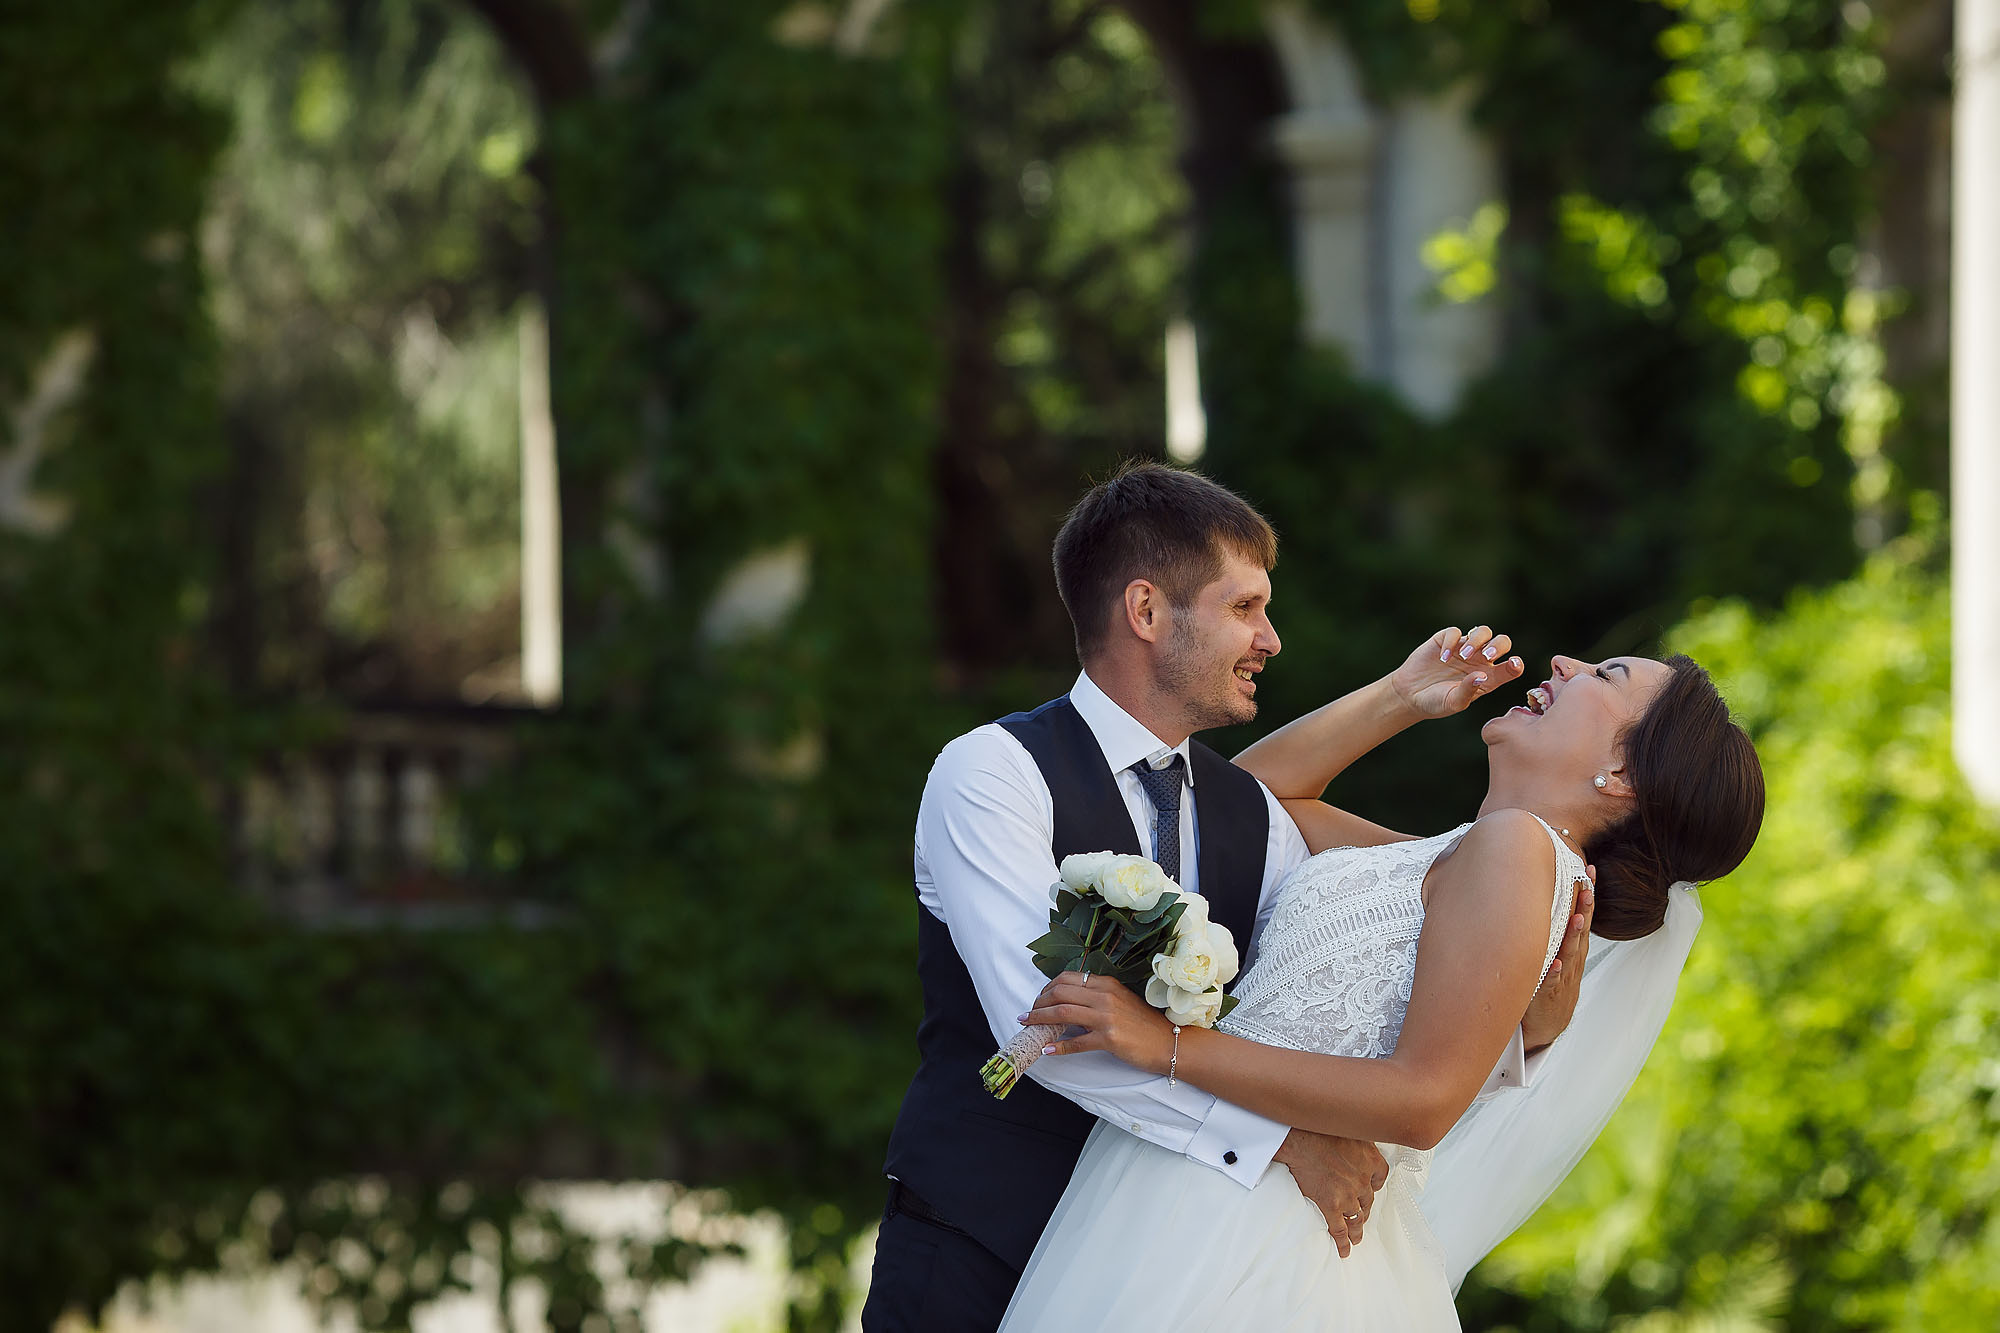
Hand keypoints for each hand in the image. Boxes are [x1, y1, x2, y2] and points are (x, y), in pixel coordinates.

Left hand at [1021, 972, 1174, 1072]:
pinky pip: (1077, 1042)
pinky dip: (1059, 1046)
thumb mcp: (1120, 1001)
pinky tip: (1047, 1050)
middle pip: (1060, 992)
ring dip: (1040, 1019)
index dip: (1047, 987)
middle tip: (1029, 1013)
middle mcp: (1105, 996)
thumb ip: (1097, 997)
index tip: (1039, 999)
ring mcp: (1107, 1017)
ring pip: (1063, 1013)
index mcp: (1107, 984)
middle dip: (1039, 1003)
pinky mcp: (1109, 1038)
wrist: (1170, 1043)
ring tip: (1028, 1025)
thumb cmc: (1144, 1024)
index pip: (1067, 978)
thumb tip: (1069, 1003)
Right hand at [1273, 1129, 1387, 1256]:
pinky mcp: (1331, 1206)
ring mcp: (1348, 1195)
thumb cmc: (1320, 1128)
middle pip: (1368, 1200)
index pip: (1380, 1177)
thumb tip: (1354, 1137)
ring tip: (1356, 1237)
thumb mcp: (1349, 1127)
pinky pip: (1340, 1230)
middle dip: (1365, 1209)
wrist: (1300, 1139)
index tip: (1371, 1189)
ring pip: (1357, 1218)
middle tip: (1362, 1216)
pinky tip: (1344, 1251)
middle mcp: (1363, 1180)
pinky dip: (1343, 1242)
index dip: (1375, 1185)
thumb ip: (1356, 1138)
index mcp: (1371, 1160)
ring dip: (1357, 1228)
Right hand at [1388, 626, 1524, 720]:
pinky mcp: (1445, 640)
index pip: (1510, 668)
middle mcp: (1480, 661)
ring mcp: (1463, 648)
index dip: (1516, 664)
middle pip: (1502, 643)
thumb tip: (1480, 675)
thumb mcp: (1453, 703)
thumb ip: (1468, 691)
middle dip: (1498, 646)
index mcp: (1488, 678)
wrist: (1409, 695)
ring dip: (1477, 641)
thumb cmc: (1435, 703)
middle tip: (1487, 656)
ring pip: (1483, 632)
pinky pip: (1455, 632)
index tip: (1513, 663)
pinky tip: (1443, 658)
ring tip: (1464, 655)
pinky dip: (1451, 642)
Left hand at [1523, 867, 1594, 1052]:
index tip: (1589, 870)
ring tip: (1576, 919)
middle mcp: (1571, 959)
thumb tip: (1545, 894)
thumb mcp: (1554, 951)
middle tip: (1587, 886)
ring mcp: (1562, 976)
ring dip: (1573, 936)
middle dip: (1584, 908)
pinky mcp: (1548, 994)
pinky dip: (1554, 973)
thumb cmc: (1549, 981)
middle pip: (1580, 930)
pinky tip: (1555, 964)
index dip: (1587, 894)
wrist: (1547, 1024)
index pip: (1582, 916)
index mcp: (1573, 947)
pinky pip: (1552, 982)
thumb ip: (1553, 927)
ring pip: (1569, 953)